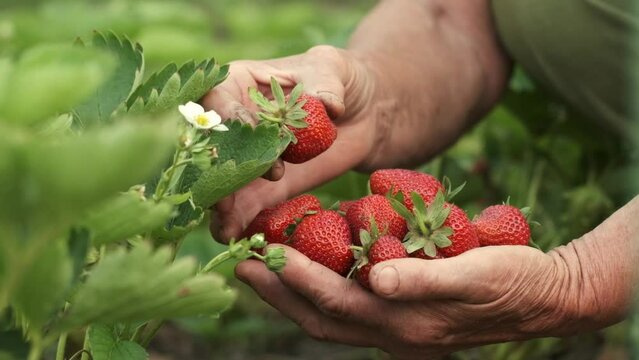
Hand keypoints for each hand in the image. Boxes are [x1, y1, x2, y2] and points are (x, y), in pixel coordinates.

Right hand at [203, 46, 382, 240]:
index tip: (246, 128)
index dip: (227, 113)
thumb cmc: (342, 80)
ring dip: (222, 202)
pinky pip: (247, 206)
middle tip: (225, 191)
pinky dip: (240, 222)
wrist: (365, 114)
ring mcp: (248, 159)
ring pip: (224, 182)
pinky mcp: (266, 187)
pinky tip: (235, 237)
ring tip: (224, 222)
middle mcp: (235, 123)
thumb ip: (326, 84)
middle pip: (214, 147)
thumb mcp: (334, 70)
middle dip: (216, 169)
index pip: (219, 96)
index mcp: (240, 83)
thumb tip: (328, 106)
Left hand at [235, 245, 585, 358]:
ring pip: (332, 315)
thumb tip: (377, 279)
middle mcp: (394, 333)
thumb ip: (424, 279)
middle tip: (244, 264)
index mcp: (407, 325)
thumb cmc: (511, 281)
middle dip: (280, 293)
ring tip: (266, 265)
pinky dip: (324, 288)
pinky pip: (353, 306)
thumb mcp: (474, 275)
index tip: (264, 256)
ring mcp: (398, 329)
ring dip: (295, 292)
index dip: (298, 281)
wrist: (543, 298)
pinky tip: (314, 265)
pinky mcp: (405, 315)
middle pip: (322, 317)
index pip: (337, 304)